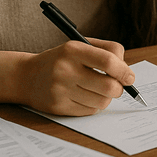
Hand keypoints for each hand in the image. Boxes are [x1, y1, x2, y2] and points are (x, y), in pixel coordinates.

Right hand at [19, 38, 134, 115]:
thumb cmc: (60, 60)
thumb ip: (106, 52)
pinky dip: (94, 105)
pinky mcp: (59, 107)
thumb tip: (127, 72)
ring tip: (98, 90)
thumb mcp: (79, 46)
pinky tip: (84, 96)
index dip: (124, 71)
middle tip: (117, 86)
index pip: (108, 61)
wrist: (26, 76)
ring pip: (101, 101)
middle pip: (108, 86)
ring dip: (106, 98)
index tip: (130, 77)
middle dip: (119, 89)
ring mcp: (61, 90)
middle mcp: (65, 69)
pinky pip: (90, 111)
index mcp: (73, 49)